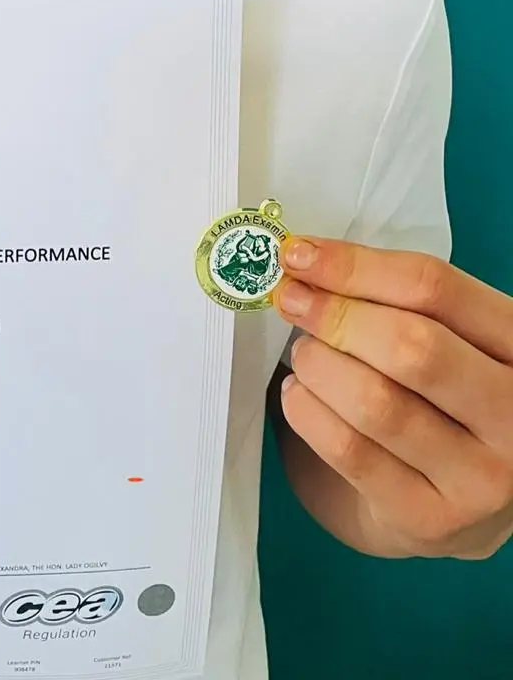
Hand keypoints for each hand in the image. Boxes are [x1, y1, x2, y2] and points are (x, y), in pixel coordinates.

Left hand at [272, 236, 512, 558]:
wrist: (456, 504)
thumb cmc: (444, 395)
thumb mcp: (447, 338)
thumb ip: (394, 297)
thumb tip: (303, 260)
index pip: (436, 287)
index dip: (355, 265)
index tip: (297, 253)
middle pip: (412, 345)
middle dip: (335, 315)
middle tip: (291, 302)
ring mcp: (482, 478)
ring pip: (378, 402)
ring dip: (319, 364)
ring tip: (303, 355)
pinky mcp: (432, 521)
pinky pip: (351, 452)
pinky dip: (308, 412)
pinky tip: (298, 394)